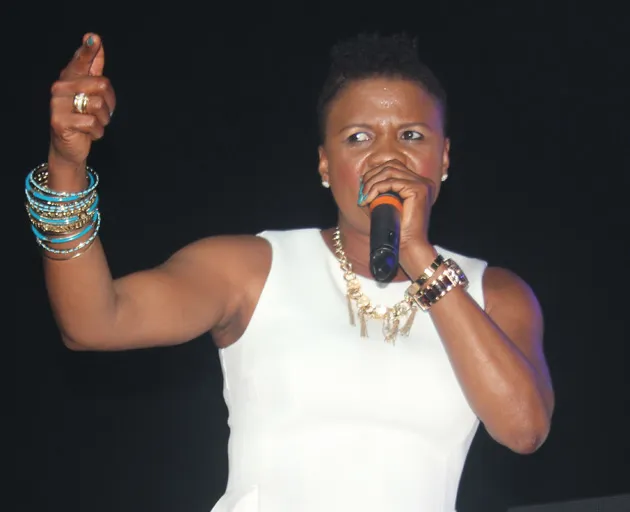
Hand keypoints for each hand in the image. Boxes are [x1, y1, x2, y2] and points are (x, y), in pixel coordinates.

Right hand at [49, 33, 115, 168]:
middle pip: (101, 84)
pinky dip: (97, 132)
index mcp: (70, 77)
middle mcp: (60, 87)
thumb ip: (93, 68)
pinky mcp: (60, 121)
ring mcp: (57, 104)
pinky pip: (93, 123)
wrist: (70, 146)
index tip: (94, 38)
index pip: (81, 61)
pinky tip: (88, 133)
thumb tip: (95, 39)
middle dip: (109, 103)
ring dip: (104, 119)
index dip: (89, 50)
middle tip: (101, 113)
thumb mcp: (91, 93)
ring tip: (94, 123)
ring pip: (98, 105)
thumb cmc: (83, 117)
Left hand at [359, 160, 437, 274]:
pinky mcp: (419, 189)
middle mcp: (422, 181)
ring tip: (364, 196)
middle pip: (392, 165)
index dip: (375, 173)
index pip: (394, 167)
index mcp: (417, 184)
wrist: (408, 246)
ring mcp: (422, 184)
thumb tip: (362, 182)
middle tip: (362, 192)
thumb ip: (376, 193)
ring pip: (390, 171)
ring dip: (373, 182)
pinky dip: (376, 188)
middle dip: (372, 176)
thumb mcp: (383, 207)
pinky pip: (392, 182)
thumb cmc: (396, 230)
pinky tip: (369, 199)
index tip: (363, 188)